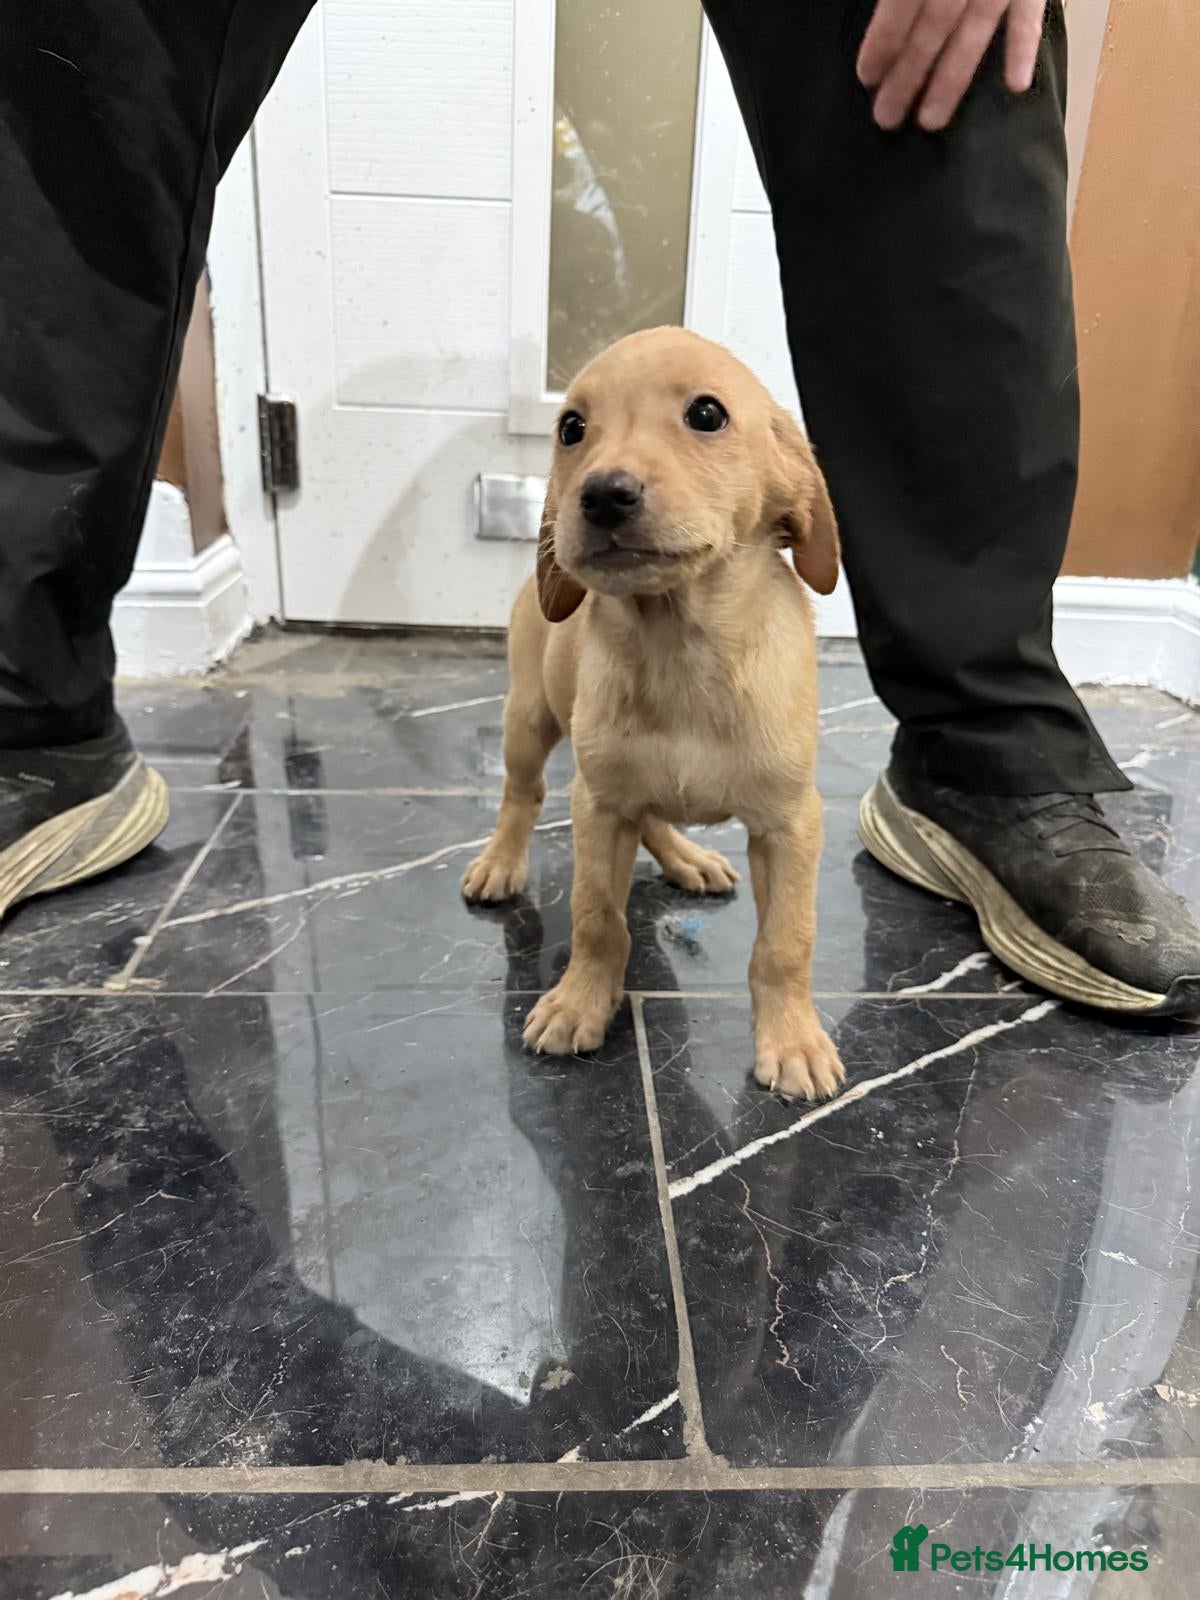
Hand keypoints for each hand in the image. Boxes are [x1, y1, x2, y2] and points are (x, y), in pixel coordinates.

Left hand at [857, 0, 1047, 131]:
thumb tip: (885, 6)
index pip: (902, 5)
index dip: (883, 42)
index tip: (867, 78)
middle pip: (932, 29)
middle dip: (908, 75)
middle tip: (886, 118)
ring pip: (973, 33)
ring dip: (951, 81)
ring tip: (930, 122)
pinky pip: (1030, 17)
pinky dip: (1023, 49)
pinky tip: (1016, 87)